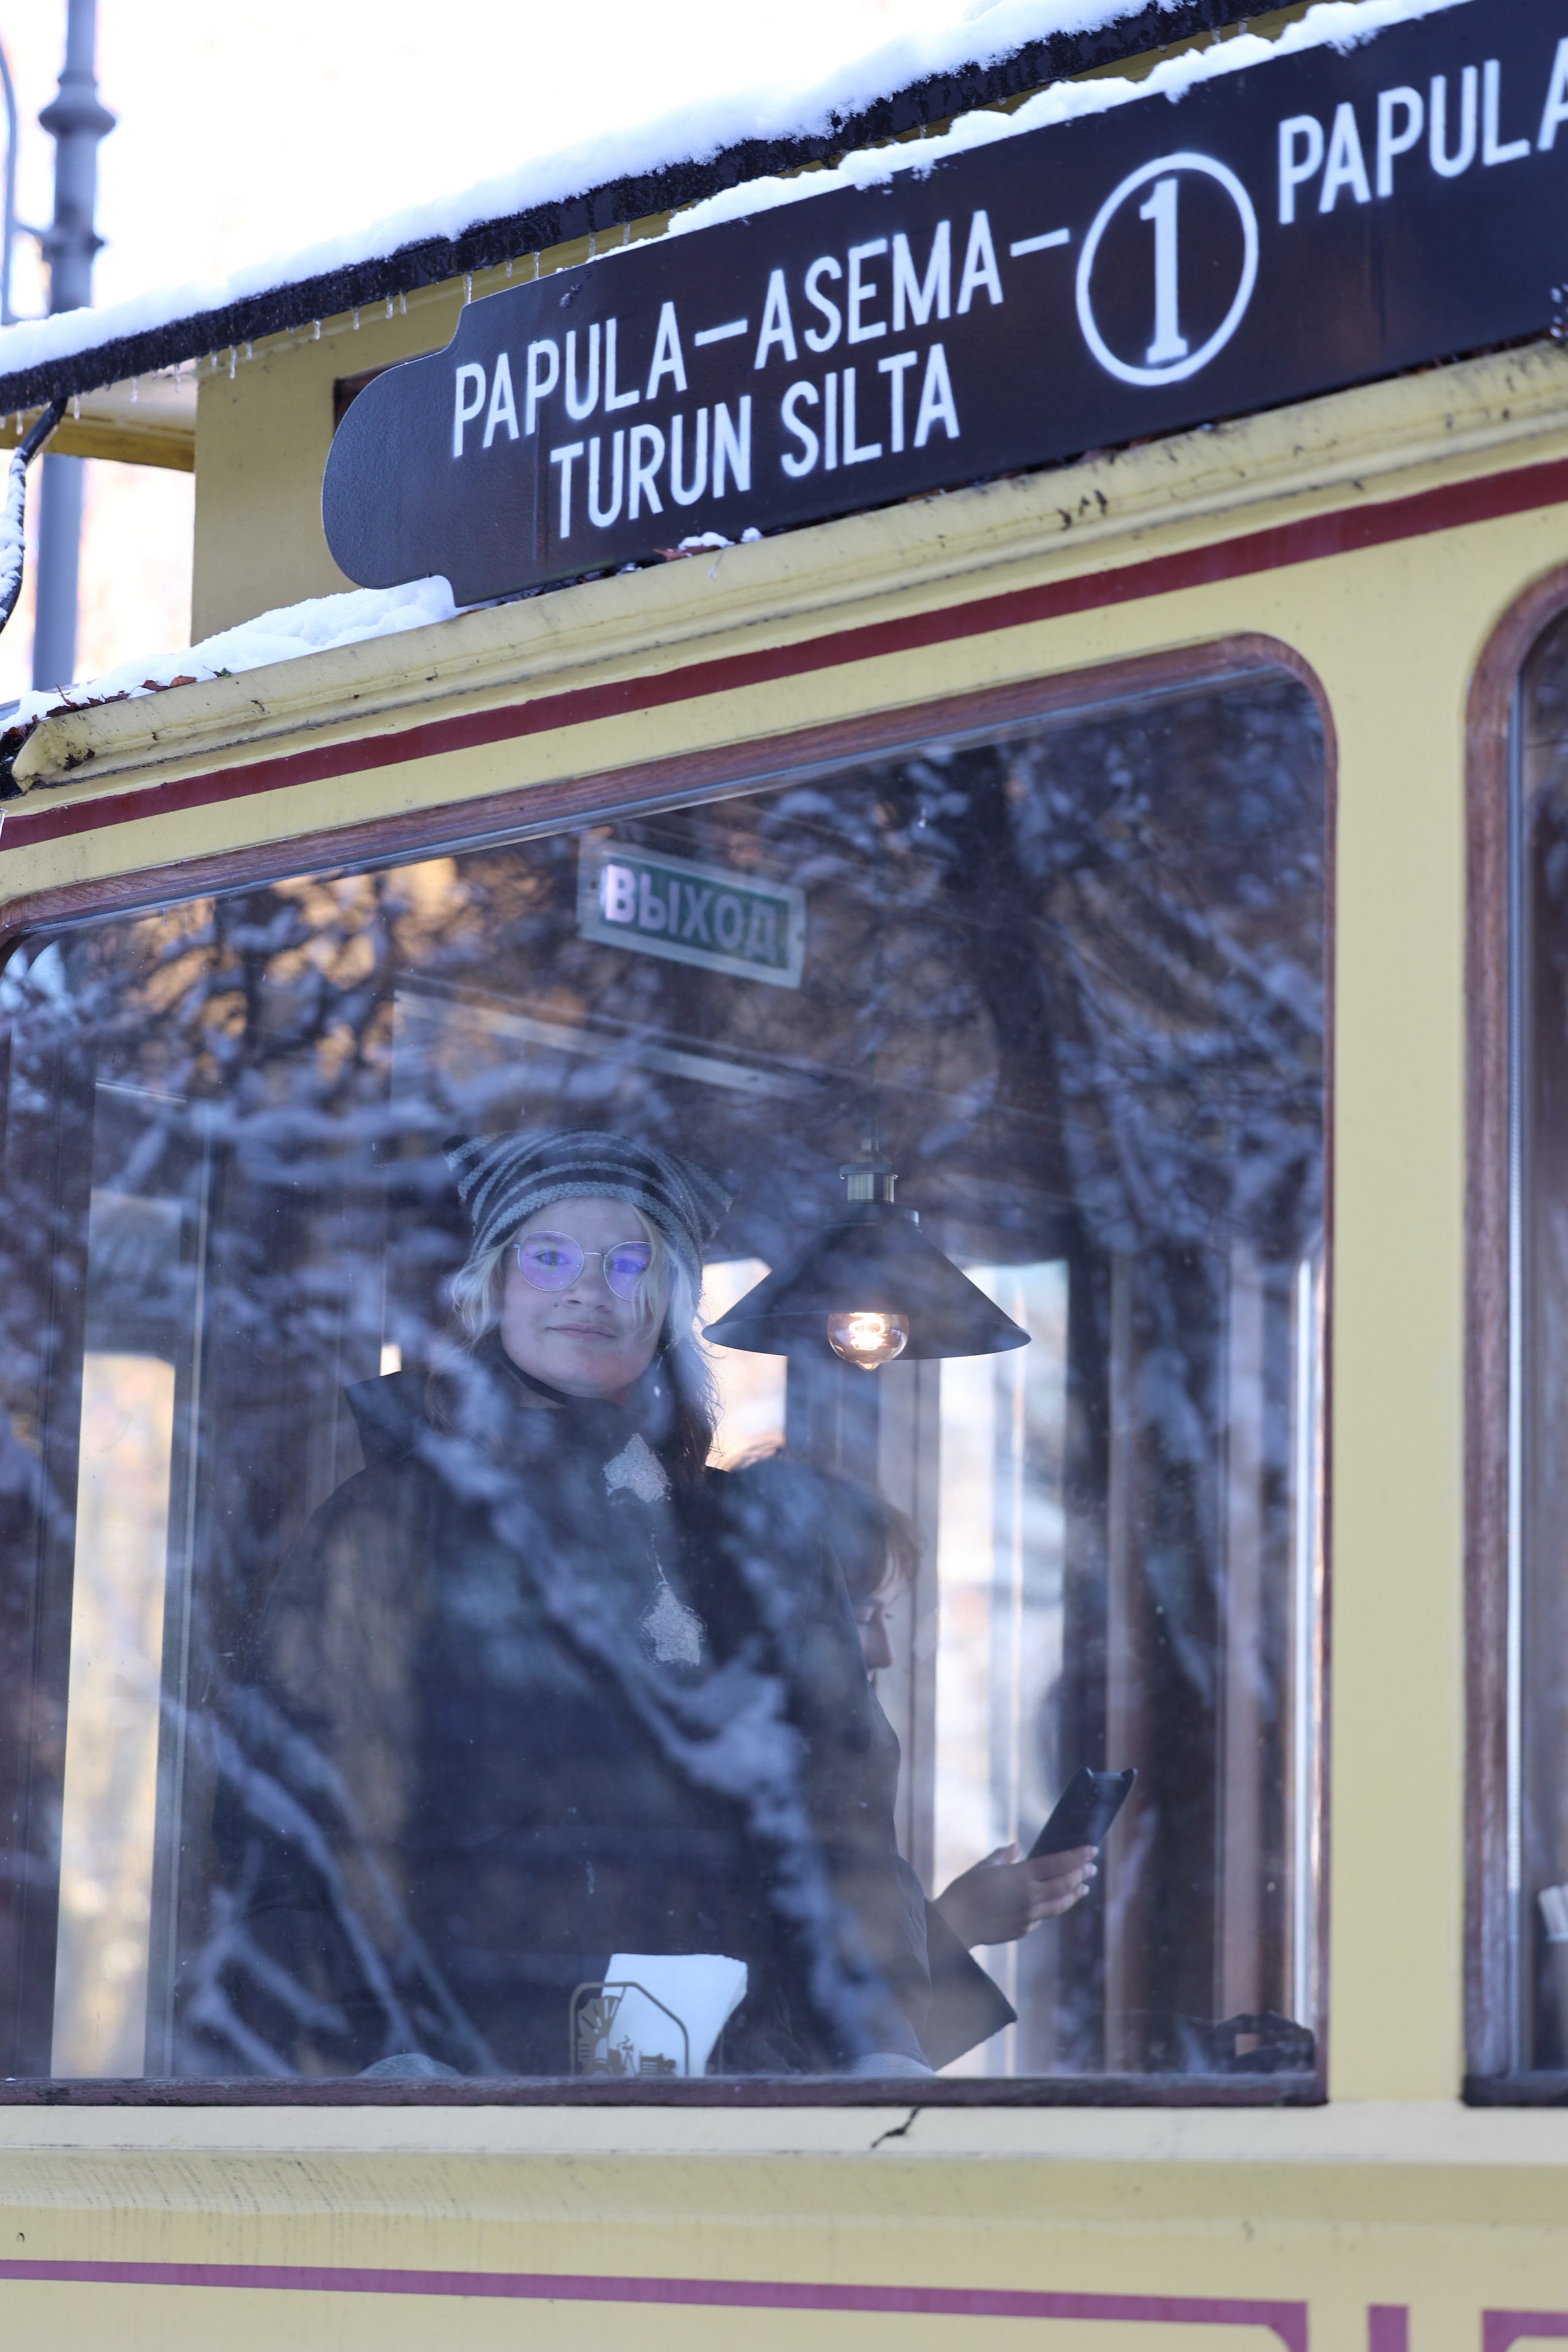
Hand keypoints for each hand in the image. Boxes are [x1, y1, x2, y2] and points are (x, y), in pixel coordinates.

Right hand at [932, 1843, 1096, 1949]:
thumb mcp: (985, 1867)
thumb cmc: (966, 1890)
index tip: (1092, 1850)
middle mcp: (1030, 1896)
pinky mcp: (1023, 1930)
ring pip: (1060, 1904)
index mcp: (1021, 1876)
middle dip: (1081, 1874)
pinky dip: (1052, 1908)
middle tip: (1092, 1868)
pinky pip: (1043, 1917)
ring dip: (1074, 1894)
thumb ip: (1004, 1856)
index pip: (1058, 1863)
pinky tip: (1054, 1904)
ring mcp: (1029, 1915)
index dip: (1077, 1856)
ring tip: (1083, 1888)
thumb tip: (1017, 1848)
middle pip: (1065, 1883)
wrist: (956, 1924)